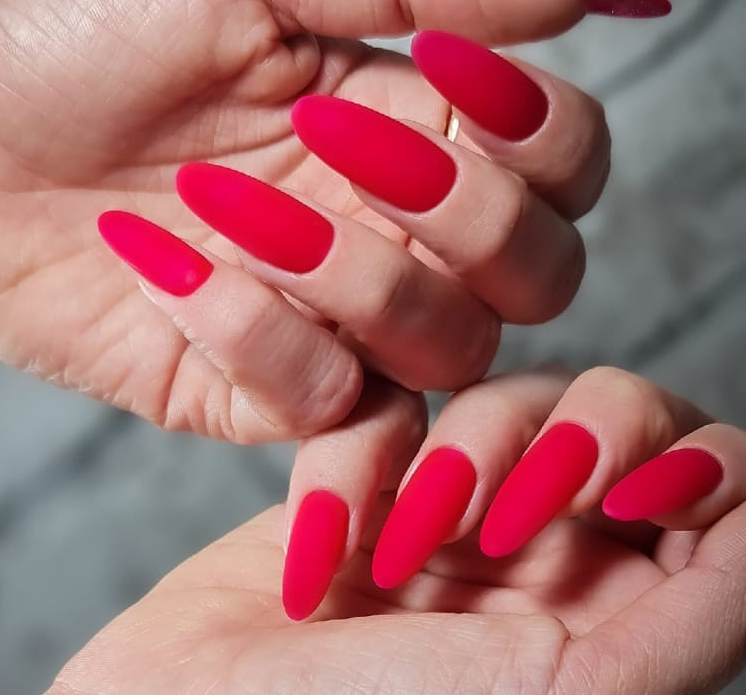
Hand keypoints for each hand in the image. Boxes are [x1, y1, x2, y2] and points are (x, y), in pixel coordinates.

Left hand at [0, 0, 636, 439]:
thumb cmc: (88, 40)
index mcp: (416, 127)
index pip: (568, 160)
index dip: (549, 136)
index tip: (452, 75)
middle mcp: (399, 233)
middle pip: (542, 273)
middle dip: (470, 217)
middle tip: (343, 144)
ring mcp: (341, 322)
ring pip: (453, 349)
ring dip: (359, 279)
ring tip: (232, 212)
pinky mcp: (272, 393)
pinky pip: (335, 404)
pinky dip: (264, 341)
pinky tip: (176, 275)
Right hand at [46, 371, 744, 694]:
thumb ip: (685, 626)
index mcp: (613, 631)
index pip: (721, 499)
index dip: (694, 468)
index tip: (624, 491)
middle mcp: (547, 565)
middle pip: (624, 423)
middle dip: (567, 437)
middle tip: (495, 506)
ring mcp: (459, 517)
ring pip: (518, 399)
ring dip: (459, 451)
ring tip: (391, 545)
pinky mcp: (377, 479)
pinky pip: (402, 403)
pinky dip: (362, 454)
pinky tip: (323, 533)